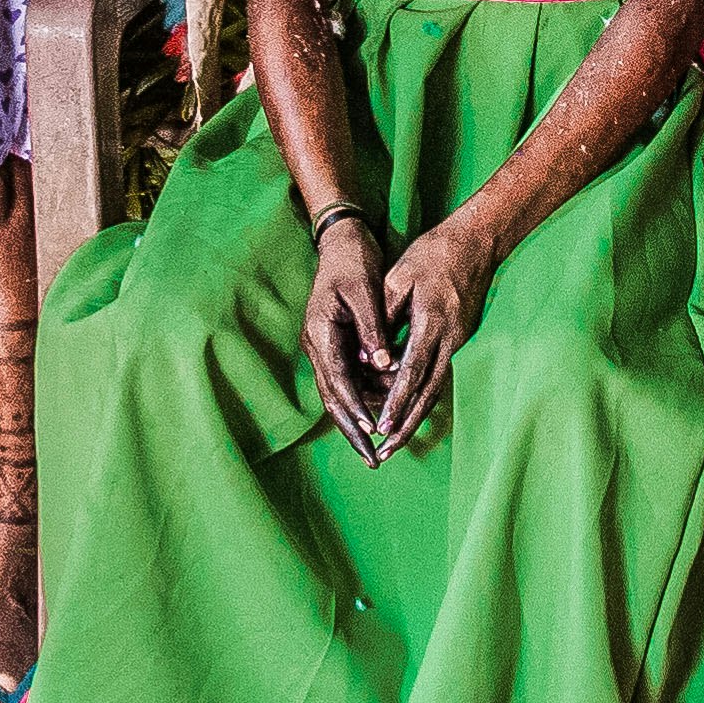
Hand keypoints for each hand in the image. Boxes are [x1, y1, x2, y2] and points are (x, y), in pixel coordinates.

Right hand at [305, 210, 400, 452]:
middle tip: (372, 460)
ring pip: (341, 393)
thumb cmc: (353, 263)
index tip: (374, 432)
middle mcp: (318, 345)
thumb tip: (383, 366)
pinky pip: (349, 380)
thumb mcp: (364, 292)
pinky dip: (365, 397)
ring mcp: (326, 347)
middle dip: (352, 431)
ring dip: (360, 416)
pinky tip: (384, 409)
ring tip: (385, 438)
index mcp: (321, 334)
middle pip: (333, 399)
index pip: (338, 383)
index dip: (355, 410)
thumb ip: (373, 331)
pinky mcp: (337, 345)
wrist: (342, 242)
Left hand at [358, 222, 498, 454]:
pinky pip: (441, 375)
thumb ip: (383, 317)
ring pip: (437, 389)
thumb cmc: (433, 254)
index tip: (381, 426)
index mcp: (431, 323)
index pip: (411, 371)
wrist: (477, 241)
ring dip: (416, 417)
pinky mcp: (461, 339)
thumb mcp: (399, 277)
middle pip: (428, 393)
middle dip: (406, 424)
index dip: (395, 401)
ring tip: (396, 441)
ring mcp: (459, 341)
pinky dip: (424, 397)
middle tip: (386, 450)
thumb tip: (368, 354)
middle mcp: (450, 339)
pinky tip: (410, 412)